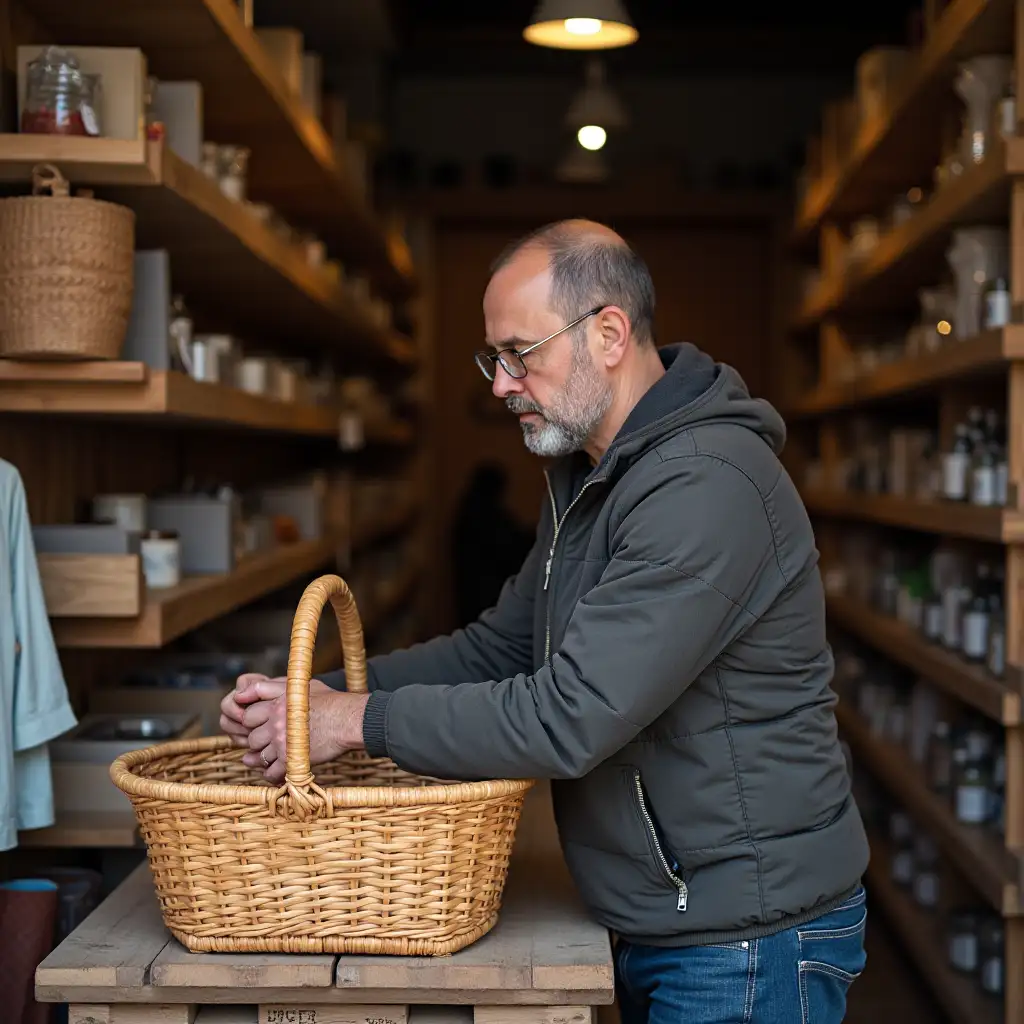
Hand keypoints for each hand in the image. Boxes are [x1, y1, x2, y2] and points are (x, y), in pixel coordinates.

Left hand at [238, 683, 369, 783]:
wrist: (348, 719)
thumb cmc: (328, 700)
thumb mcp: (299, 685)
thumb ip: (269, 687)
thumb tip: (241, 693)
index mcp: (276, 705)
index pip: (248, 716)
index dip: (254, 721)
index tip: (263, 724)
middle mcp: (275, 724)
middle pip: (251, 738)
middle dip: (258, 741)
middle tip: (270, 742)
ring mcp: (282, 743)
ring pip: (259, 756)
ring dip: (264, 758)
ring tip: (274, 756)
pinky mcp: (292, 759)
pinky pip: (271, 772)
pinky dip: (272, 775)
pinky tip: (278, 771)